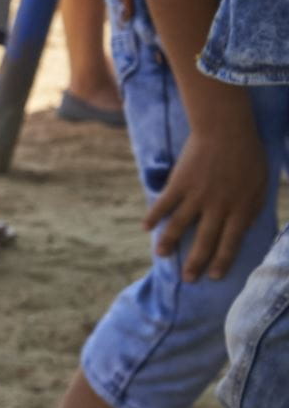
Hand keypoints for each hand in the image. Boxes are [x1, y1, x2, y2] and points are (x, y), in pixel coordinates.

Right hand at [148, 109, 269, 281]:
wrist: (226, 129)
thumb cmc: (247, 154)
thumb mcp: (261, 184)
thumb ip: (253, 208)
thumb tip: (246, 228)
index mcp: (240, 208)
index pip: (231, 242)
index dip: (222, 261)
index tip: (215, 276)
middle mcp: (217, 207)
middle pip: (205, 241)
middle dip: (195, 262)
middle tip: (187, 279)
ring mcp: (196, 196)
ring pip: (180, 226)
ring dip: (169, 242)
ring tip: (161, 255)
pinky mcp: (179, 183)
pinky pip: (164, 204)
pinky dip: (154, 216)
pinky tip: (145, 227)